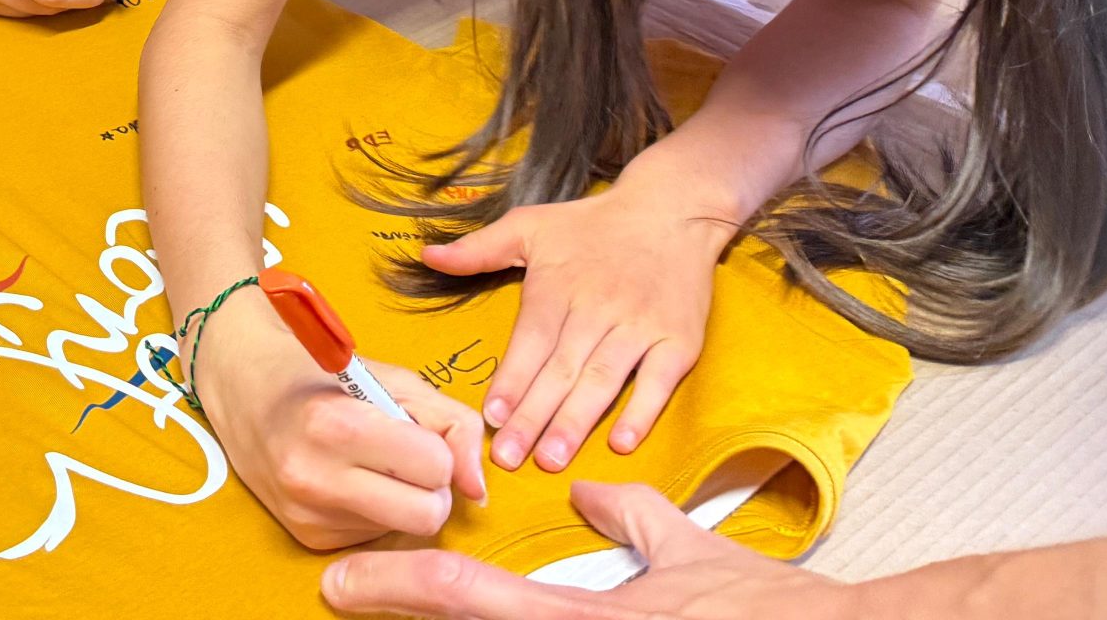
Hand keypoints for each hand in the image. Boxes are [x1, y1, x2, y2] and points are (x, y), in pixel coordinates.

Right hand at [194, 293, 485, 550]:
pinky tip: (348, 481)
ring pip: (403, 533)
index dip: (436, 449)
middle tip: (408, 460)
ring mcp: (306, 512)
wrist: (241, 383)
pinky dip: (374, 513)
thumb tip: (478, 488)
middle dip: (430, 489)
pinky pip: (374, 539)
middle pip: (425, 515)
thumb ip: (452, 423)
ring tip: (372, 464)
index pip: (434, 467)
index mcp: (337, 425)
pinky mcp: (306, 536)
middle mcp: (315, 475)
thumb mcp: (394, 379)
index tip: (414, 432)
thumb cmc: (322, 373)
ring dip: (403, 502)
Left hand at [317, 478, 865, 616]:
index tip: (338, 581)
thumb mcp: (689, 555)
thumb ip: (631, 521)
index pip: (462, 598)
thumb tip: (591, 499)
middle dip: (403, 613)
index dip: (391, 587)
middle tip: (347, 591)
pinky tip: (473, 613)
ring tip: (390, 598)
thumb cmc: (768, 608)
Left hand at [420, 178, 732, 473]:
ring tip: (552, 460)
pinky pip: (659, 382)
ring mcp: (640, 327)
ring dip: (576, 422)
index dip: (511, 381)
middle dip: (534, 417)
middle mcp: (597, 309)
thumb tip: (427, 255)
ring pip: (603, 381)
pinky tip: (620, 443)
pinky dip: (641, 413)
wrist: (670, 210)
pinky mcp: (678, 340)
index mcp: (557, 286)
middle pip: (561, 370)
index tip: (491, 418)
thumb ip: (479, 249)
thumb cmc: (591, 223)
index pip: (530, 342)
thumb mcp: (529, 225)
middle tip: (510, 457)